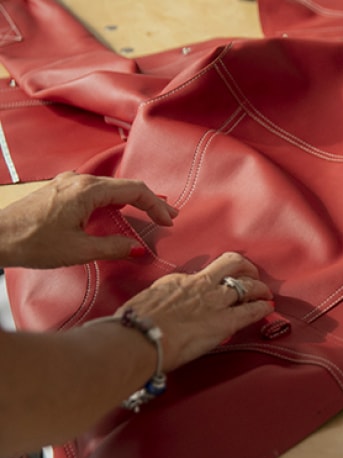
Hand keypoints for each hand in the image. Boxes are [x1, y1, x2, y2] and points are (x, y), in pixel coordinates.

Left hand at [0, 172, 176, 268]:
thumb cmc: (31, 242)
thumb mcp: (79, 250)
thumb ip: (113, 247)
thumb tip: (137, 248)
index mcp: (88, 191)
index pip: (134, 191)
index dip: (156, 205)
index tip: (169, 220)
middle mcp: (79, 181)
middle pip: (125, 186)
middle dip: (149, 201)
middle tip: (168, 216)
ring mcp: (67, 184)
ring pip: (110, 188)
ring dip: (132, 201)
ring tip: (149, 213)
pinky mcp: (59, 192)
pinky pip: (95, 191)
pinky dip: (114, 201)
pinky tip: (118, 212)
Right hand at [119, 252, 273, 371]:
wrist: (139, 337)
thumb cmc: (132, 326)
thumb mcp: (143, 305)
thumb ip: (159, 306)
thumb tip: (162, 316)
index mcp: (177, 281)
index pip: (202, 276)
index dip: (213, 281)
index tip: (217, 286)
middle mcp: (200, 284)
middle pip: (231, 264)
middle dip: (246, 268)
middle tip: (252, 276)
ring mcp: (215, 300)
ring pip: (247, 284)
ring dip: (259, 288)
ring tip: (265, 293)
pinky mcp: (225, 320)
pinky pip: (252, 310)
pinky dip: (263, 307)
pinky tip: (268, 308)